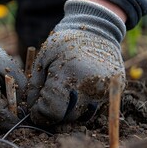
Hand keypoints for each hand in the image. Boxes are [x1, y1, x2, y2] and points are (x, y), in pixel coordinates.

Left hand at [27, 0, 125, 125]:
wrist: (97, 30)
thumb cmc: (65, 42)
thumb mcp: (43, 57)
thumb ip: (35, 85)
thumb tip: (31, 109)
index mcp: (70, 73)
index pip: (53, 111)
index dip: (40, 114)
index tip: (35, 108)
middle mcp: (91, 85)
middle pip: (66, 117)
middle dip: (53, 113)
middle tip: (48, 100)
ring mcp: (106, 90)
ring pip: (80, 117)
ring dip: (68, 111)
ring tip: (64, 94)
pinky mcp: (115, 92)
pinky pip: (93, 111)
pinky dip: (82, 107)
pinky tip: (78, 92)